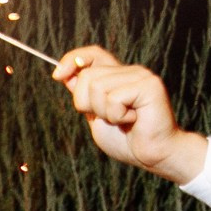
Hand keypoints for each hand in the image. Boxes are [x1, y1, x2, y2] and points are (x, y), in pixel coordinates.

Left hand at [53, 47, 207, 183]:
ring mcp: (141, 76)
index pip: (93, 54)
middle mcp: (130, 72)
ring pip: (97, 86)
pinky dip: (117, 116)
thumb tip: (63, 74)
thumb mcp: (95, 116)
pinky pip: (114, 98)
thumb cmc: (126, 139)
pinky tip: (134, 120)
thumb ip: (83, 96)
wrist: (152, 155)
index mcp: (117, 77)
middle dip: (87, 103)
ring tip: (124, 119)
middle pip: (87, 75)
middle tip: (110, 118)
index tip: (57, 75)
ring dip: (104, 112)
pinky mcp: (149, 85)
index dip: (72, 59)